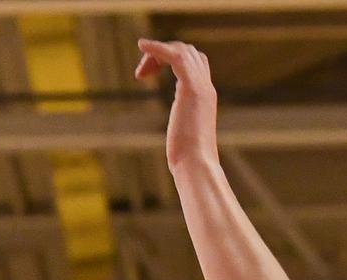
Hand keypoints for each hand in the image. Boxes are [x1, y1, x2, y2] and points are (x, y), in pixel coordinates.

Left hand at [135, 38, 219, 171]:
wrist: (197, 166)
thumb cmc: (188, 161)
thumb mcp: (184, 141)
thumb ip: (181, 133)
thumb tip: (178, 151)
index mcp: (204, 97)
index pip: (195, 63)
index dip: (170, 60)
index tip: (149, 74)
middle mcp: (206, 88)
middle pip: (188, 52)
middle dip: (162, 55)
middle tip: (142, 75)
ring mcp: (201, 86)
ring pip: (181, 50)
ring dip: (157, 53)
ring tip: (140, 72)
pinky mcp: (191, 88)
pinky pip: (175, 56)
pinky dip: (158, 48)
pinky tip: (142, 45)